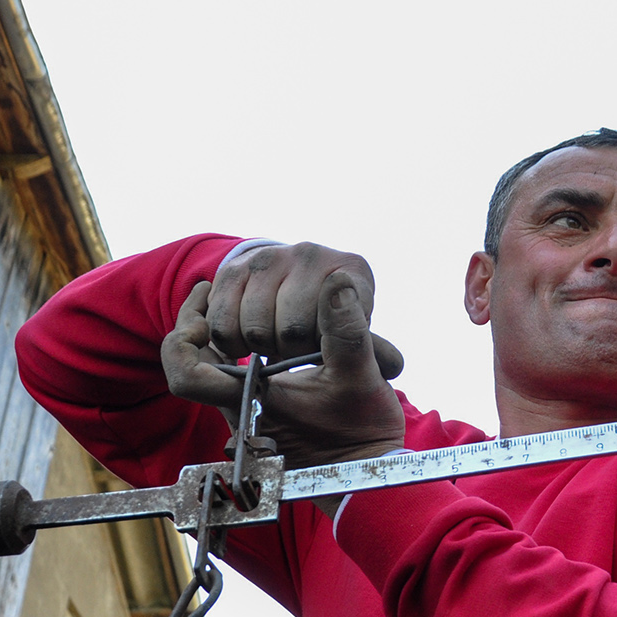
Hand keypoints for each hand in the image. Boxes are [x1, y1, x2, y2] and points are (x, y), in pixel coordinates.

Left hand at [164, 270, 406, 501]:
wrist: (368, 468)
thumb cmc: (364, 433)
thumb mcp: (362, 376)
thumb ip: (347, 330)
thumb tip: (338, 282)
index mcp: (251, 404)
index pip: (187, 375)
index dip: (182, 336)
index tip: (205, 306)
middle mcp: (238, 409)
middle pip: (189, 361)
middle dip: (198, 321)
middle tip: (209, 291)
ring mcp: (246, 410)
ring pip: (206, 365)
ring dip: (214, 330)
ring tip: (231, 299)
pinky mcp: (258, 408)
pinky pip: (225, 370)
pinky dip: (232, 343)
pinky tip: (256, 324)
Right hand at [201, 242, 401, 377]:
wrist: (292, 298)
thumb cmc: (334, 330)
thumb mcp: (360, 342)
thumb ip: (372, 354)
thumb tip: (394, 363)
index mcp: (353, 270)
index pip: (334, 321)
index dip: (323, 350)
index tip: (322, 351)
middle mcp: (313, 253)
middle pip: (292, 330)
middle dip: (292, 353)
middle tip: (297, 352)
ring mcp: (271, 256)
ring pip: (254, 328)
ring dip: (261, 348)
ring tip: (275, 344)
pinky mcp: (233, 268)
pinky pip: (222, 321)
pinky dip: (232, 342)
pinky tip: (248, 341)